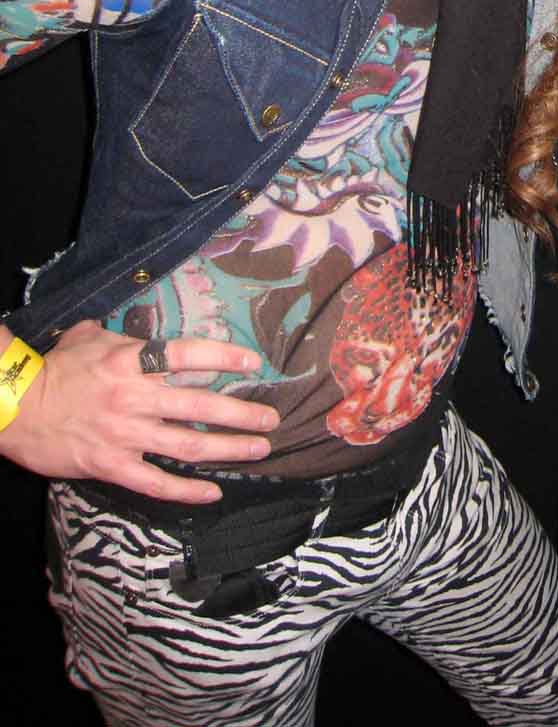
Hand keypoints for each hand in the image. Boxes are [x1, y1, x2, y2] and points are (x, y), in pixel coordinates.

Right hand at [0, 321, 278, 501]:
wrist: (14, 408)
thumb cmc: (52, 369)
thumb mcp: (87, 336)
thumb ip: (119, 332)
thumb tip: (137, 325)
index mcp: (131, 362)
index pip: (189, 355)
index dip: (224, 358)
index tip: (255, 365)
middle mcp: (135, 397)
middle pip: (200, 405)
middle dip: (242, 413)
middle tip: (272, 419)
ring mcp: (125, 434)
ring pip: (188, 444)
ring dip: (228, 449)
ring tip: (258, 450)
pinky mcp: (112, 465)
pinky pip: (157, 482)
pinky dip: (187, 489)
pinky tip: (212, 492)